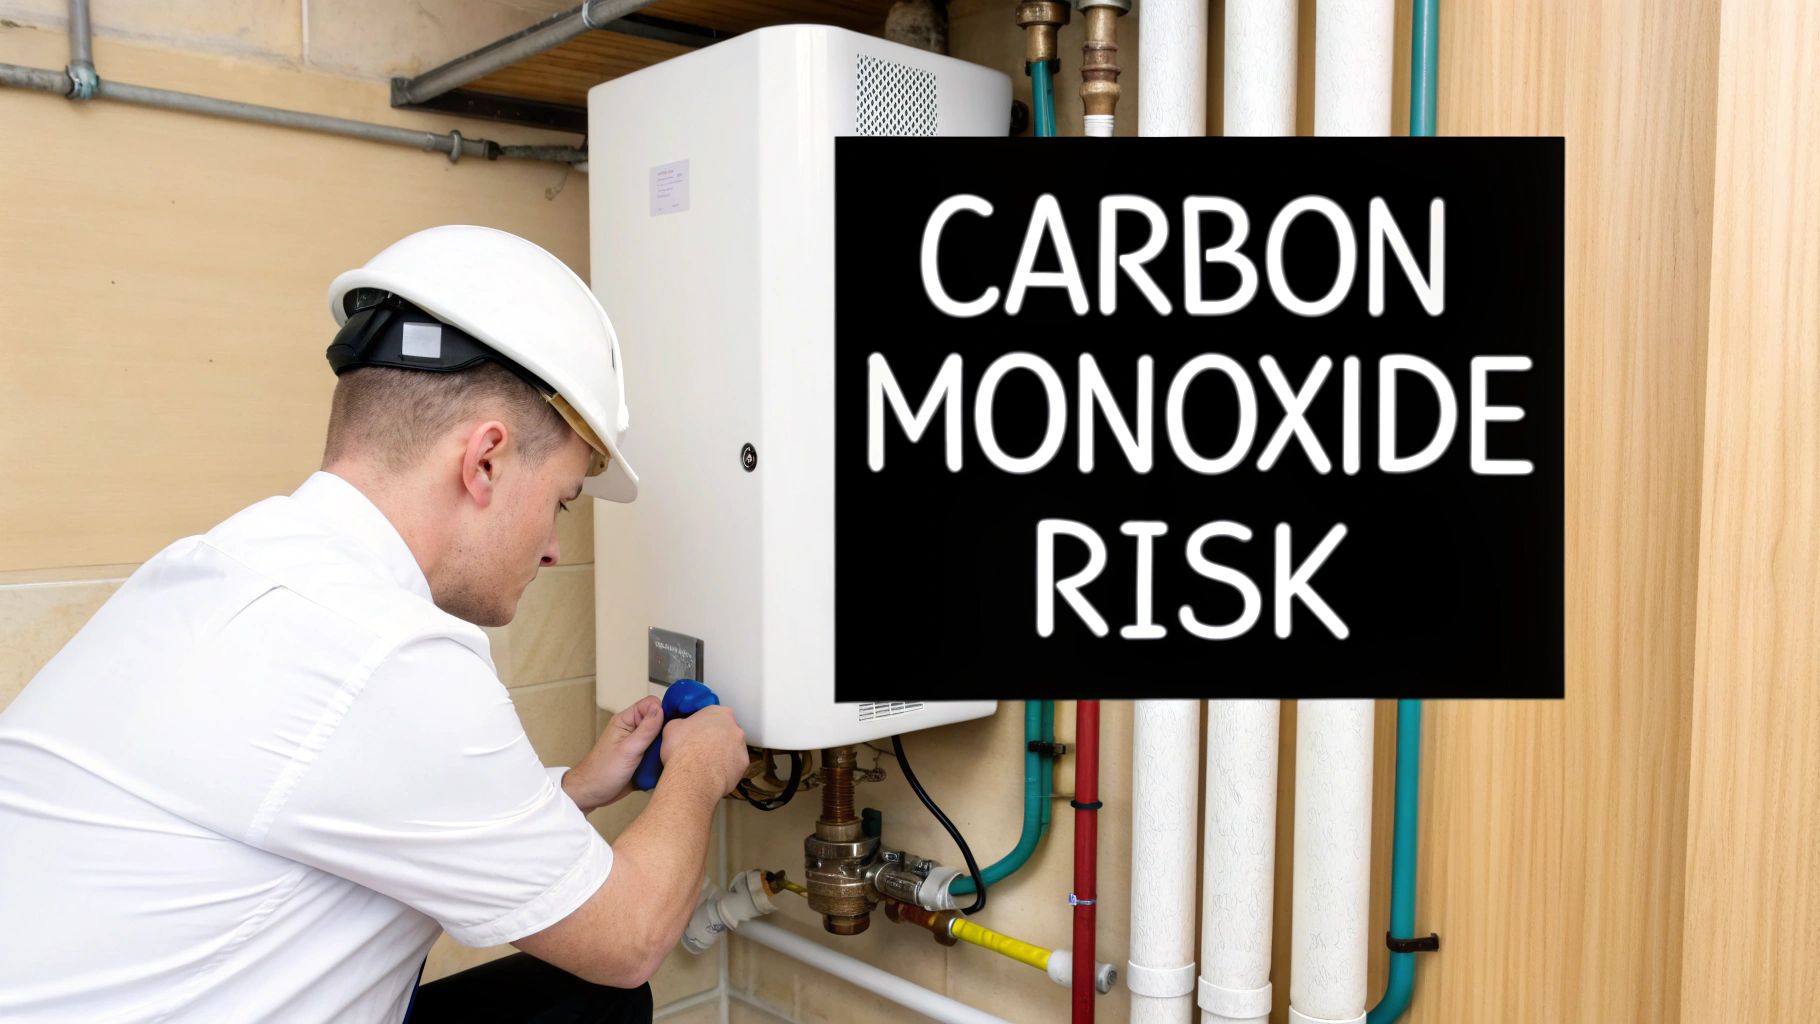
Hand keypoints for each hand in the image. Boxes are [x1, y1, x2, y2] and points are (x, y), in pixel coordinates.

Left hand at [562, 695, 663, 811]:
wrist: (592, 794)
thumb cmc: (600, 772)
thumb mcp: (627, 750)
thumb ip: (645, 729)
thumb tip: (660, 709)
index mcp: (626, 721)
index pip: (651, 704)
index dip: (663, 711)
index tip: (671, 725)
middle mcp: (633, 730)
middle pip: (659, 721)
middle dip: (667, 731)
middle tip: (672, 744)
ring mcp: (638, 744)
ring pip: (661, 738)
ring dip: (666, 747)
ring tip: (668, 756)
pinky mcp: (642, 758)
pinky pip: (658, 753)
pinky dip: (662, 758)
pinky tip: (665, 765)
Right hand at [659, 705, 749, 795]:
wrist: (693, 775)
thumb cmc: (682, 748)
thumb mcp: (672, 727)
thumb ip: (682, 723)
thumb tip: (682, 727)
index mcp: (719, 713)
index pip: (713, 715)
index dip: (703, 726)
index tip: (695, 734)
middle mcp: (735, 727)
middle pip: (725, 732)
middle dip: (715, 740)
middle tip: (700, 750)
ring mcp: (742, 746)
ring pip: (732, 749)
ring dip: (722, 755)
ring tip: (705, 765)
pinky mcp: (743, 765)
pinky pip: (734, 766)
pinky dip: (726, 769)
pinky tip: (713, 774)